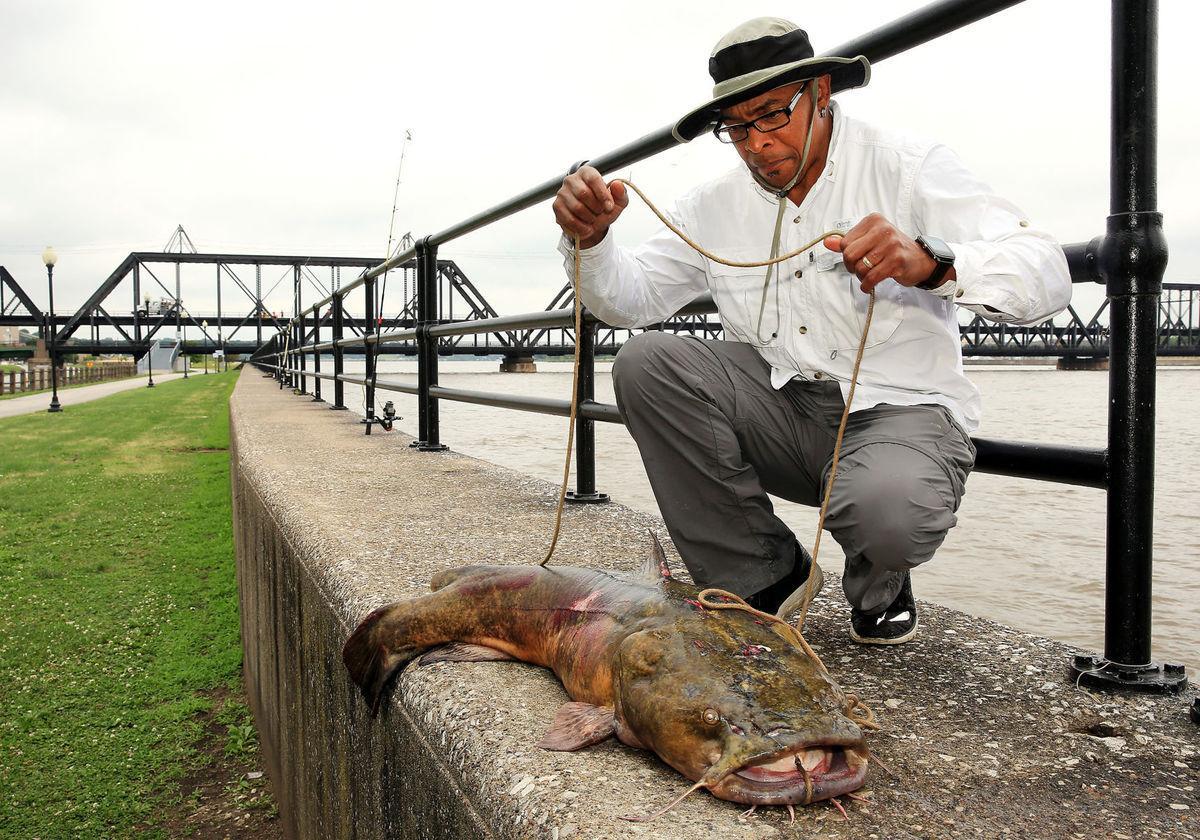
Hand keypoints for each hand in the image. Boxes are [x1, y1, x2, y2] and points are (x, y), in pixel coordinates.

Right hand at [553, 165, 628, 248]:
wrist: (593, 224)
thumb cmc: (604, 208)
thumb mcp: (618, 202)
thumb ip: (621, 193)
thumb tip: (617, 185)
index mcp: (587, 173)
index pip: (593, 179)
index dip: (603, 195)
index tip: (609, 207)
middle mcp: (572, 179)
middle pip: (583, 193)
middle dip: (596, 208)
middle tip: (599, 213)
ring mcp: (562, 193)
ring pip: (576, 207)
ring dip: (589, 218)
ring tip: (593, 220)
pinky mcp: (557, 206)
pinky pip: (568, 219)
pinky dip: (580, 227)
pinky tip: (586, 228)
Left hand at [822, 213, 943, 292]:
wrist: (920, 260)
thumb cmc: (893, 249)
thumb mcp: (870, 240)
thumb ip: (848, 241)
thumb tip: (827, 242)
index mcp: (874, 221)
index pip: (845, 242)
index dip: (847, 255)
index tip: (857, 258)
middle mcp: (883, 230)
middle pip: (850, 254)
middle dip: (851, 267)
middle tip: (859, 269)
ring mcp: (891, 245)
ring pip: (860, 267)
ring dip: (861, 277)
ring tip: (868, 275)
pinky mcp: (896, 261)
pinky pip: (871, 278)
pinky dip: (867, 285)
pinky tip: (869, 285)